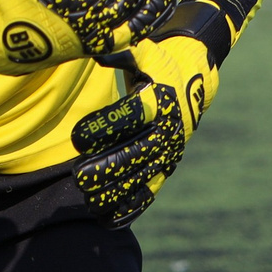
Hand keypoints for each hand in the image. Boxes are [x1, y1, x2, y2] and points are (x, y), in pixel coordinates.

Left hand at [70, 3, 229, 226]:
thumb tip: (99, 50)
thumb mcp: (143, 51)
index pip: (133, 115)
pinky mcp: (167, 168)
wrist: (194, 76)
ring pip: (143, 176)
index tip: (77, 137)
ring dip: (115, 191)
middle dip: (108, 166)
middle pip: (137, 152)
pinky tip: (107, 220)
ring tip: (88, 198)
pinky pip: (150, 192)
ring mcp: (169, 152)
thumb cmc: (158, 62)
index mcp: (160, 99)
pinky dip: (130, 208)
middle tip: (78, 176)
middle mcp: (168, 129)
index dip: (106, 126)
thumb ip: (121, 53)